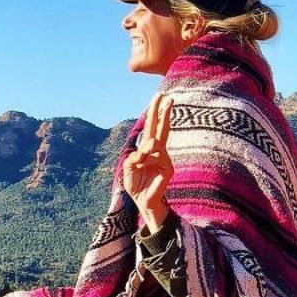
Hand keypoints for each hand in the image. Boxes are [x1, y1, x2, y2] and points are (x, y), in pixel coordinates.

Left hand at [123, 92, 174, 231]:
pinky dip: (147, 159)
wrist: (142, 200)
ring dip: (144, 151)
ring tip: (140, 162)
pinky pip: (157, 155)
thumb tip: (147, 148)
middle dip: (162, 111)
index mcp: (147, 148)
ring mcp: (164, 158)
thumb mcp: (128, 167)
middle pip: (161, 127)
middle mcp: (158, 150)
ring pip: (155, 143)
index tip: (159, 97)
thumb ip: (134, 156)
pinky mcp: (168, 167)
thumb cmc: (135, 183)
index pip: (152, 127)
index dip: (155, 113)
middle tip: (166, 95)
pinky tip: (144, 166)